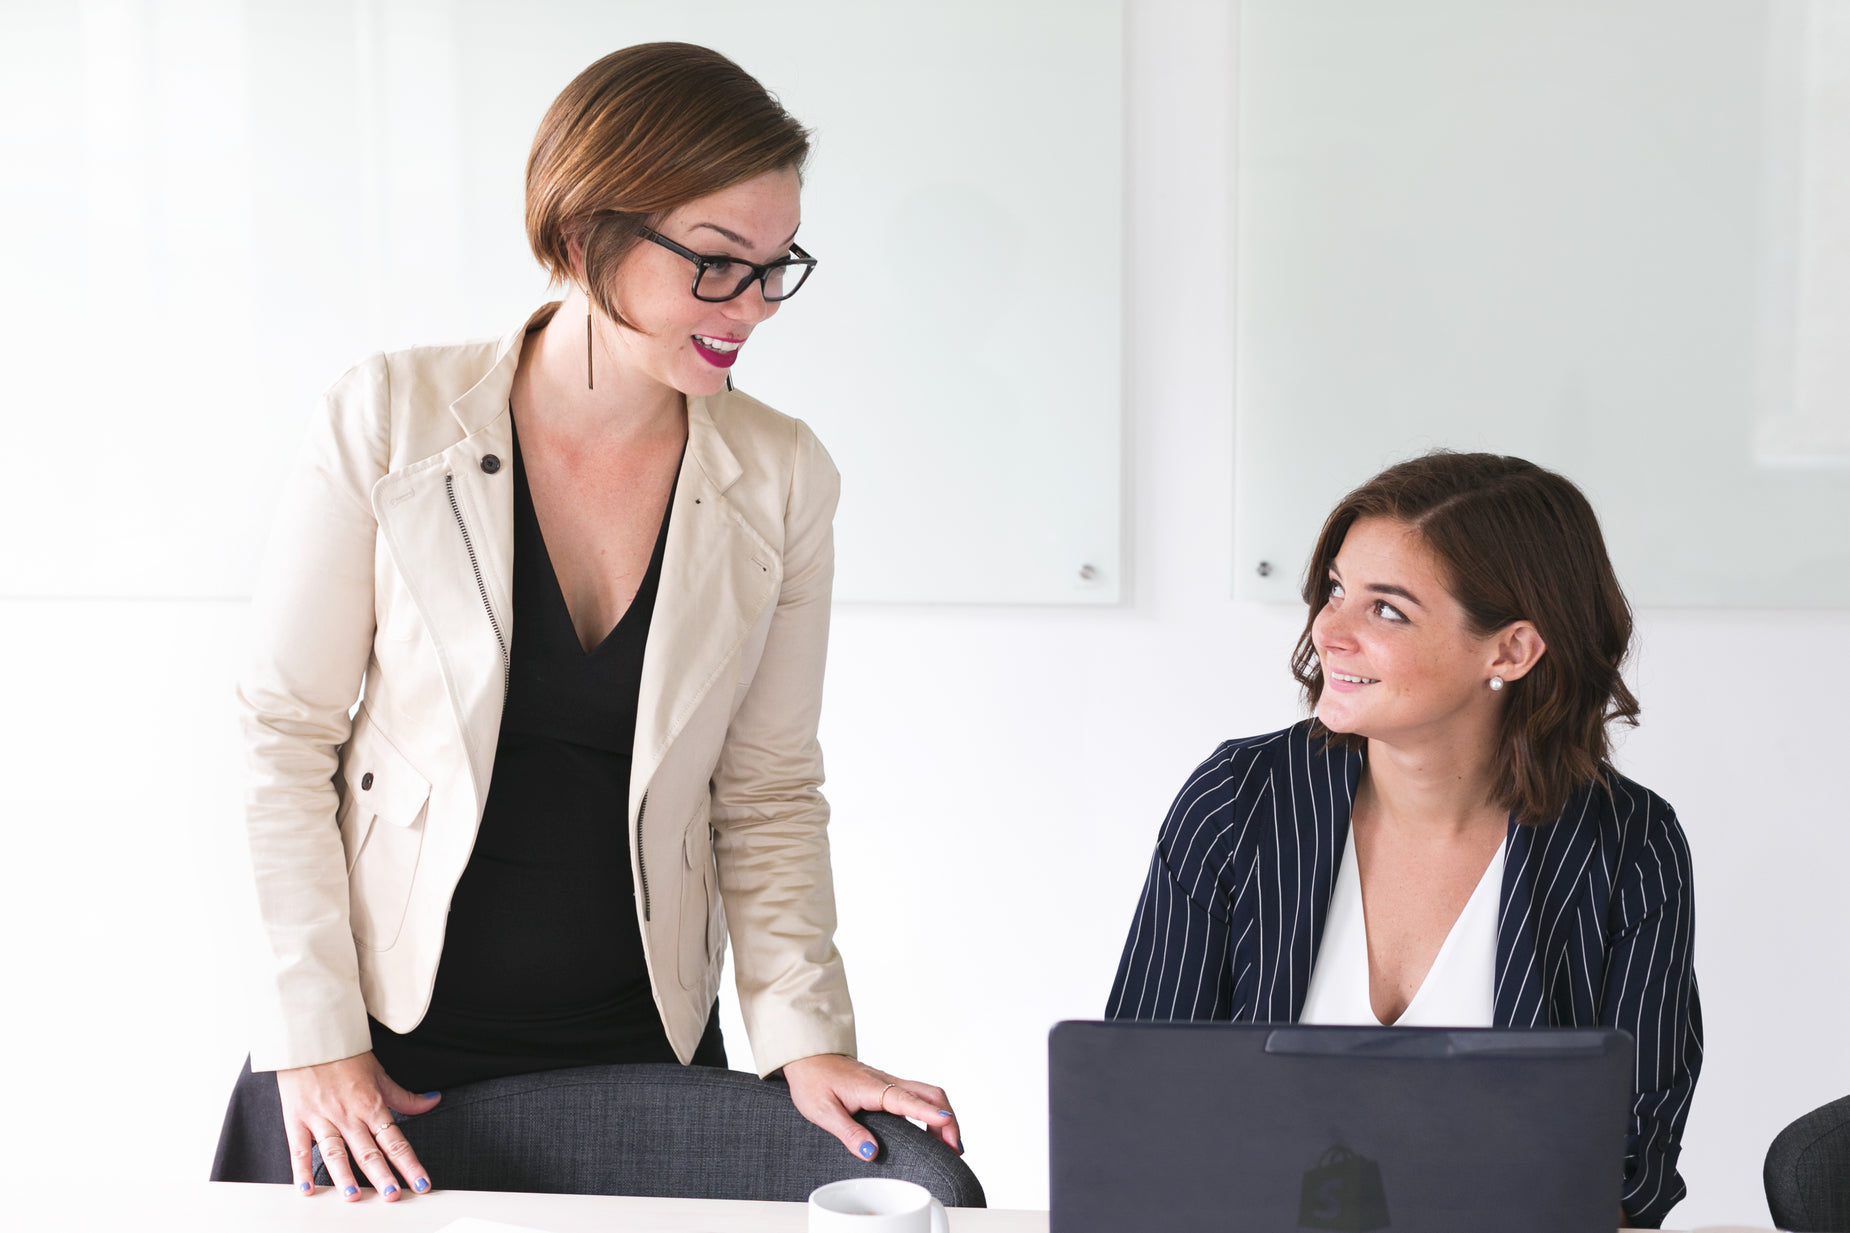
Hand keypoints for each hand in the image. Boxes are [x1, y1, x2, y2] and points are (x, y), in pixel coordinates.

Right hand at [274, 1052, 440, 1199]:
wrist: (312, 1038)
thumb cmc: (346, 1057)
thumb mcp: (380, 1075)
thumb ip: (404, 1097)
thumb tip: (433, 1101)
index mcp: (372, 1106)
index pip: (396, 1141)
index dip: (410, 1164)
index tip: (421, 1184)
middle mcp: (349, 1115)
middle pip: (368, 1150)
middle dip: (381, 1175)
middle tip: (392, 1196)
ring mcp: (322, 1118)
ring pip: (335, 1151)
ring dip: (344, 1175)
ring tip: (352, 1196)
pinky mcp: (297, 1119)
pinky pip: (299, 1147)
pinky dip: (301, 1169)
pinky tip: (306, 1188)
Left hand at [782, 1053, 961, 1160]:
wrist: (808, 1056)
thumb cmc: (814, 1081)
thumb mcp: (823, 1111)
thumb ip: (848, 1132)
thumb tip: (871, 1153)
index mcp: (872, 1088)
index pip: (907, 1100)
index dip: (928, 1114)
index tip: (948, 1125)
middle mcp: (886, 1082)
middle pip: (930, 1093)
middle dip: (948, 1119)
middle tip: (954, 1148)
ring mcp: (890, 1082)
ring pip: (928, 1093)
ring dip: (944, 1116)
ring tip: (951, 1145)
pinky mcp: (888, 1087)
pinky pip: (919, 1096)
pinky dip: (933, 1112)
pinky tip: (933, 1130)